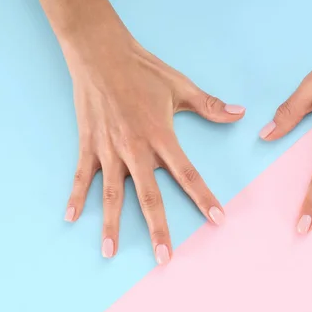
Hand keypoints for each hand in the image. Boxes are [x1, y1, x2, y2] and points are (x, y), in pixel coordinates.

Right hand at [62, 33, 244, 264]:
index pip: (187, 174)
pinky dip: (77, 196)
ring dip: (111, 224)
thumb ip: (209, 105)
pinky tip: (71, 218)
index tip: (217, 220)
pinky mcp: (89, 144)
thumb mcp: (180, 86)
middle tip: (165, 258)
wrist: (100, 52)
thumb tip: (239, 113)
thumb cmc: (142, 70)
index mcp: (161, 136)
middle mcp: (135, 149)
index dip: (204, 197)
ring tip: (110, 251)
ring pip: (111, 194)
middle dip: (158, 229)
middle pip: (149, 196)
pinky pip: (82, 175)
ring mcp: (109, 149)